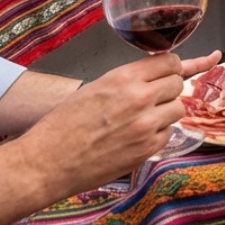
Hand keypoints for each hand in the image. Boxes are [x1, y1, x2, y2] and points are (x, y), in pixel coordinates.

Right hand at [15, 50, 220, 197]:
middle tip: (152, 98)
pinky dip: (158, 134)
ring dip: (166, 112)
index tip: (170, 71)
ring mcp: (146, 125)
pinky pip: (168, 133)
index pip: (169, 61)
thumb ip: (128, 80)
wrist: (46, 162)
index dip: (170, 66)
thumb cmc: (63, 125)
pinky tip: (136, 138)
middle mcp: (139, 98)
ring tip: (140, 120)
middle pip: (178, 84)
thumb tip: (156, 75)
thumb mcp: (95, 88)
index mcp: (123, 78)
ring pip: (178, 109)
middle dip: (168, 89)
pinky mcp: (147, 149)